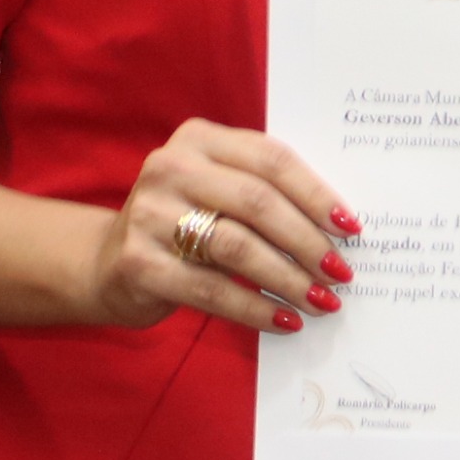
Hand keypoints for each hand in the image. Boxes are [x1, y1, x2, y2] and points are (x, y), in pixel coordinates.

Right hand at [93, 119, 359, 335]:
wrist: (108, 262)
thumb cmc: (184, 223)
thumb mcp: (217, 190)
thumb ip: (265, 192)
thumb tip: (339, 228)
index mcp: (198, 139)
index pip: (271, 159)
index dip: (317, 194)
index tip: (352, 228)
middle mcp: (171, 168)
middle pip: (258, 202)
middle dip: (308, 241)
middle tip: (341, 272)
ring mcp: (150, 215)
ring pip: (238, 247)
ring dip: (288, 278)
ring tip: (321, 300)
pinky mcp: (139, 263)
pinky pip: (212, 290)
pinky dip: (256, 308)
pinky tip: (285, 320)